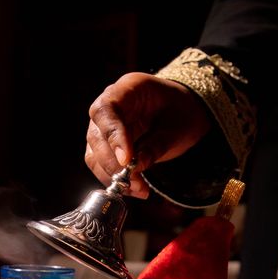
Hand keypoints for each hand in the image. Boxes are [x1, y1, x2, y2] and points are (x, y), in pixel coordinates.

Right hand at [85, 72, 210, 198]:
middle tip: (133, 181)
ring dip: (112, 175)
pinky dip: (114, 179)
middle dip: (113, 163)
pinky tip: (133, 189)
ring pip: (94, 153)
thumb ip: (156, 146)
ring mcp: (103, 126)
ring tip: (138, 190)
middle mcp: (109, 105)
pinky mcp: (105, 145)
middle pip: (97, 135)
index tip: (126, 160)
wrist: (183, 112)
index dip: (113, 136)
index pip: (106, 110)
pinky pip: (101, 164)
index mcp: (128, 88)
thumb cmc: (182, 112)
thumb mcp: (178, 128)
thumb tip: (134, 168)